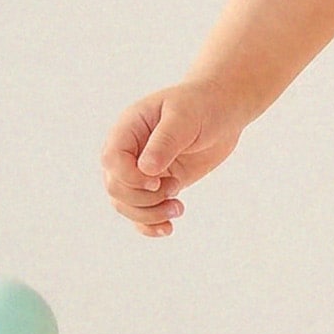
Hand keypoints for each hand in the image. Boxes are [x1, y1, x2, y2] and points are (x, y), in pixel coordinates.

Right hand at [101, 83, 246, 237]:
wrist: (222, 111)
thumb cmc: (202, 105)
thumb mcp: (184, 117)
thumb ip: (165, 141)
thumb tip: (146, 169)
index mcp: (128, 129)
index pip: (111, 161)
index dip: (130, 177)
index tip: (157, 179)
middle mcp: (130, 152)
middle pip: (116, 188)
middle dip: (143, 198)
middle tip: (174, 188)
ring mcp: (142, 171)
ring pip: (126, 205)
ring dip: (149, 214)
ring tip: (178, 208)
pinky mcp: (158, 185)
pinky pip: (142, 212)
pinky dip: (150, 225)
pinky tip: (168, 227)